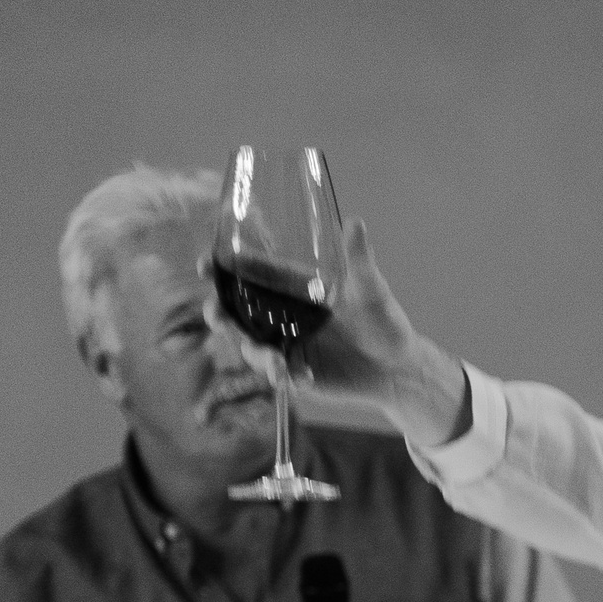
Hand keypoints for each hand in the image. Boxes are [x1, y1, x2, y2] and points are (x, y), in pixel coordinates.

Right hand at [199, 219, 469, 446]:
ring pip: (249, 347)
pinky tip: (293, 378)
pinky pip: (275, 375)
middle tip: (217, 314)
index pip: (244, 276)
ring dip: (253, 352)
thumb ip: (359, 261)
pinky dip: (280, 376)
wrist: (397, 369)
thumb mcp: (371, 291)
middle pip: (233, 313)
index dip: (218, 270)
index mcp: (289, 289)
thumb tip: (354, 223)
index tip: (205, 264)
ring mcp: (284, 346)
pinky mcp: (294, 373)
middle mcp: (280, 317)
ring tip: (273, 362)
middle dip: (217, 313)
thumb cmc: (385, 323)